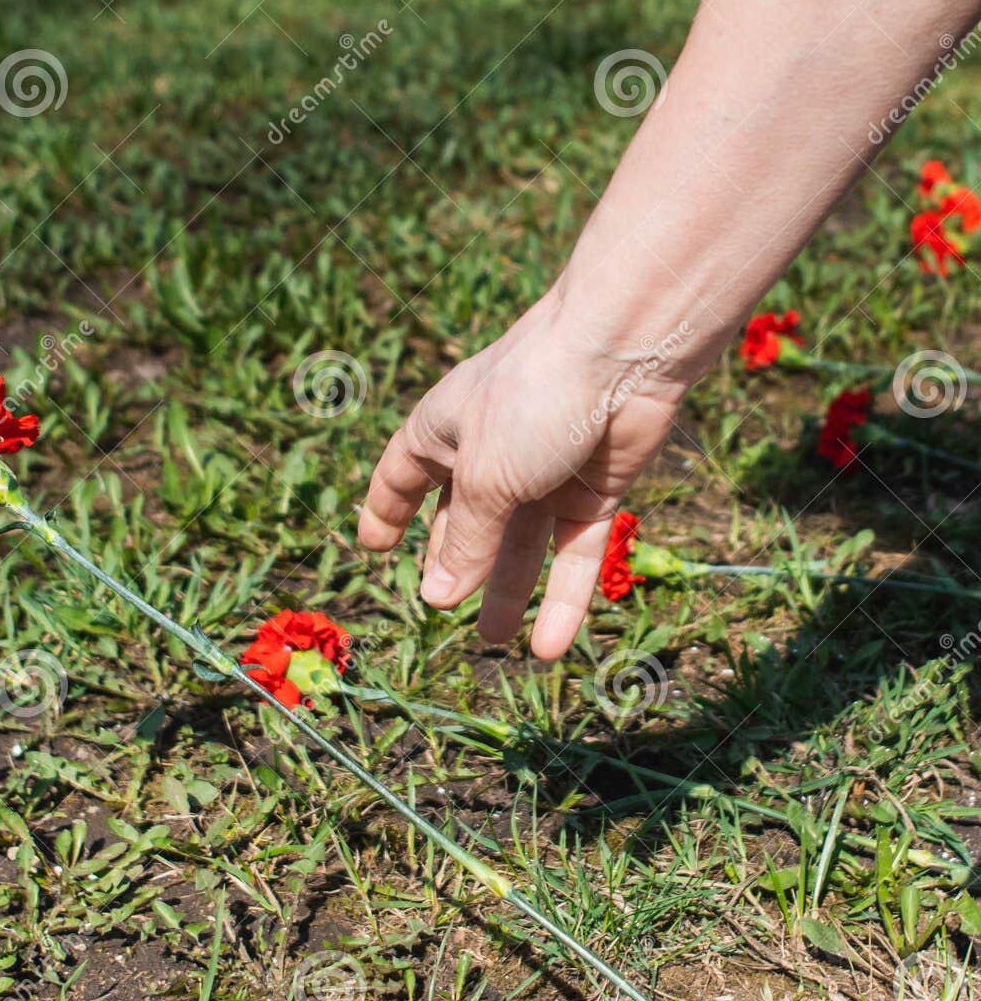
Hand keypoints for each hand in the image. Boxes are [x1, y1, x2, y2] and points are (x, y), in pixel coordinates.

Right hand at [357, 299, 693, 658]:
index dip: (386, 510)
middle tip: (442, 607)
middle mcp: (491, 452)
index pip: (401, 476)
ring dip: (510, 591)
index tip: (374, 547)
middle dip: (455, 564)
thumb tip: (437, 600)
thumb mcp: (484, 478)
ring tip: (495, 640)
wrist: (626, 353)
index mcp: (442, 431)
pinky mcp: (594, 491)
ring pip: (522, 545)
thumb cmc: (532, 398)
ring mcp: (545, 473)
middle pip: (466, 520)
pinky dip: (564, 598)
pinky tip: (550, 647)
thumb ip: (465, 543)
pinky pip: (574, 554)